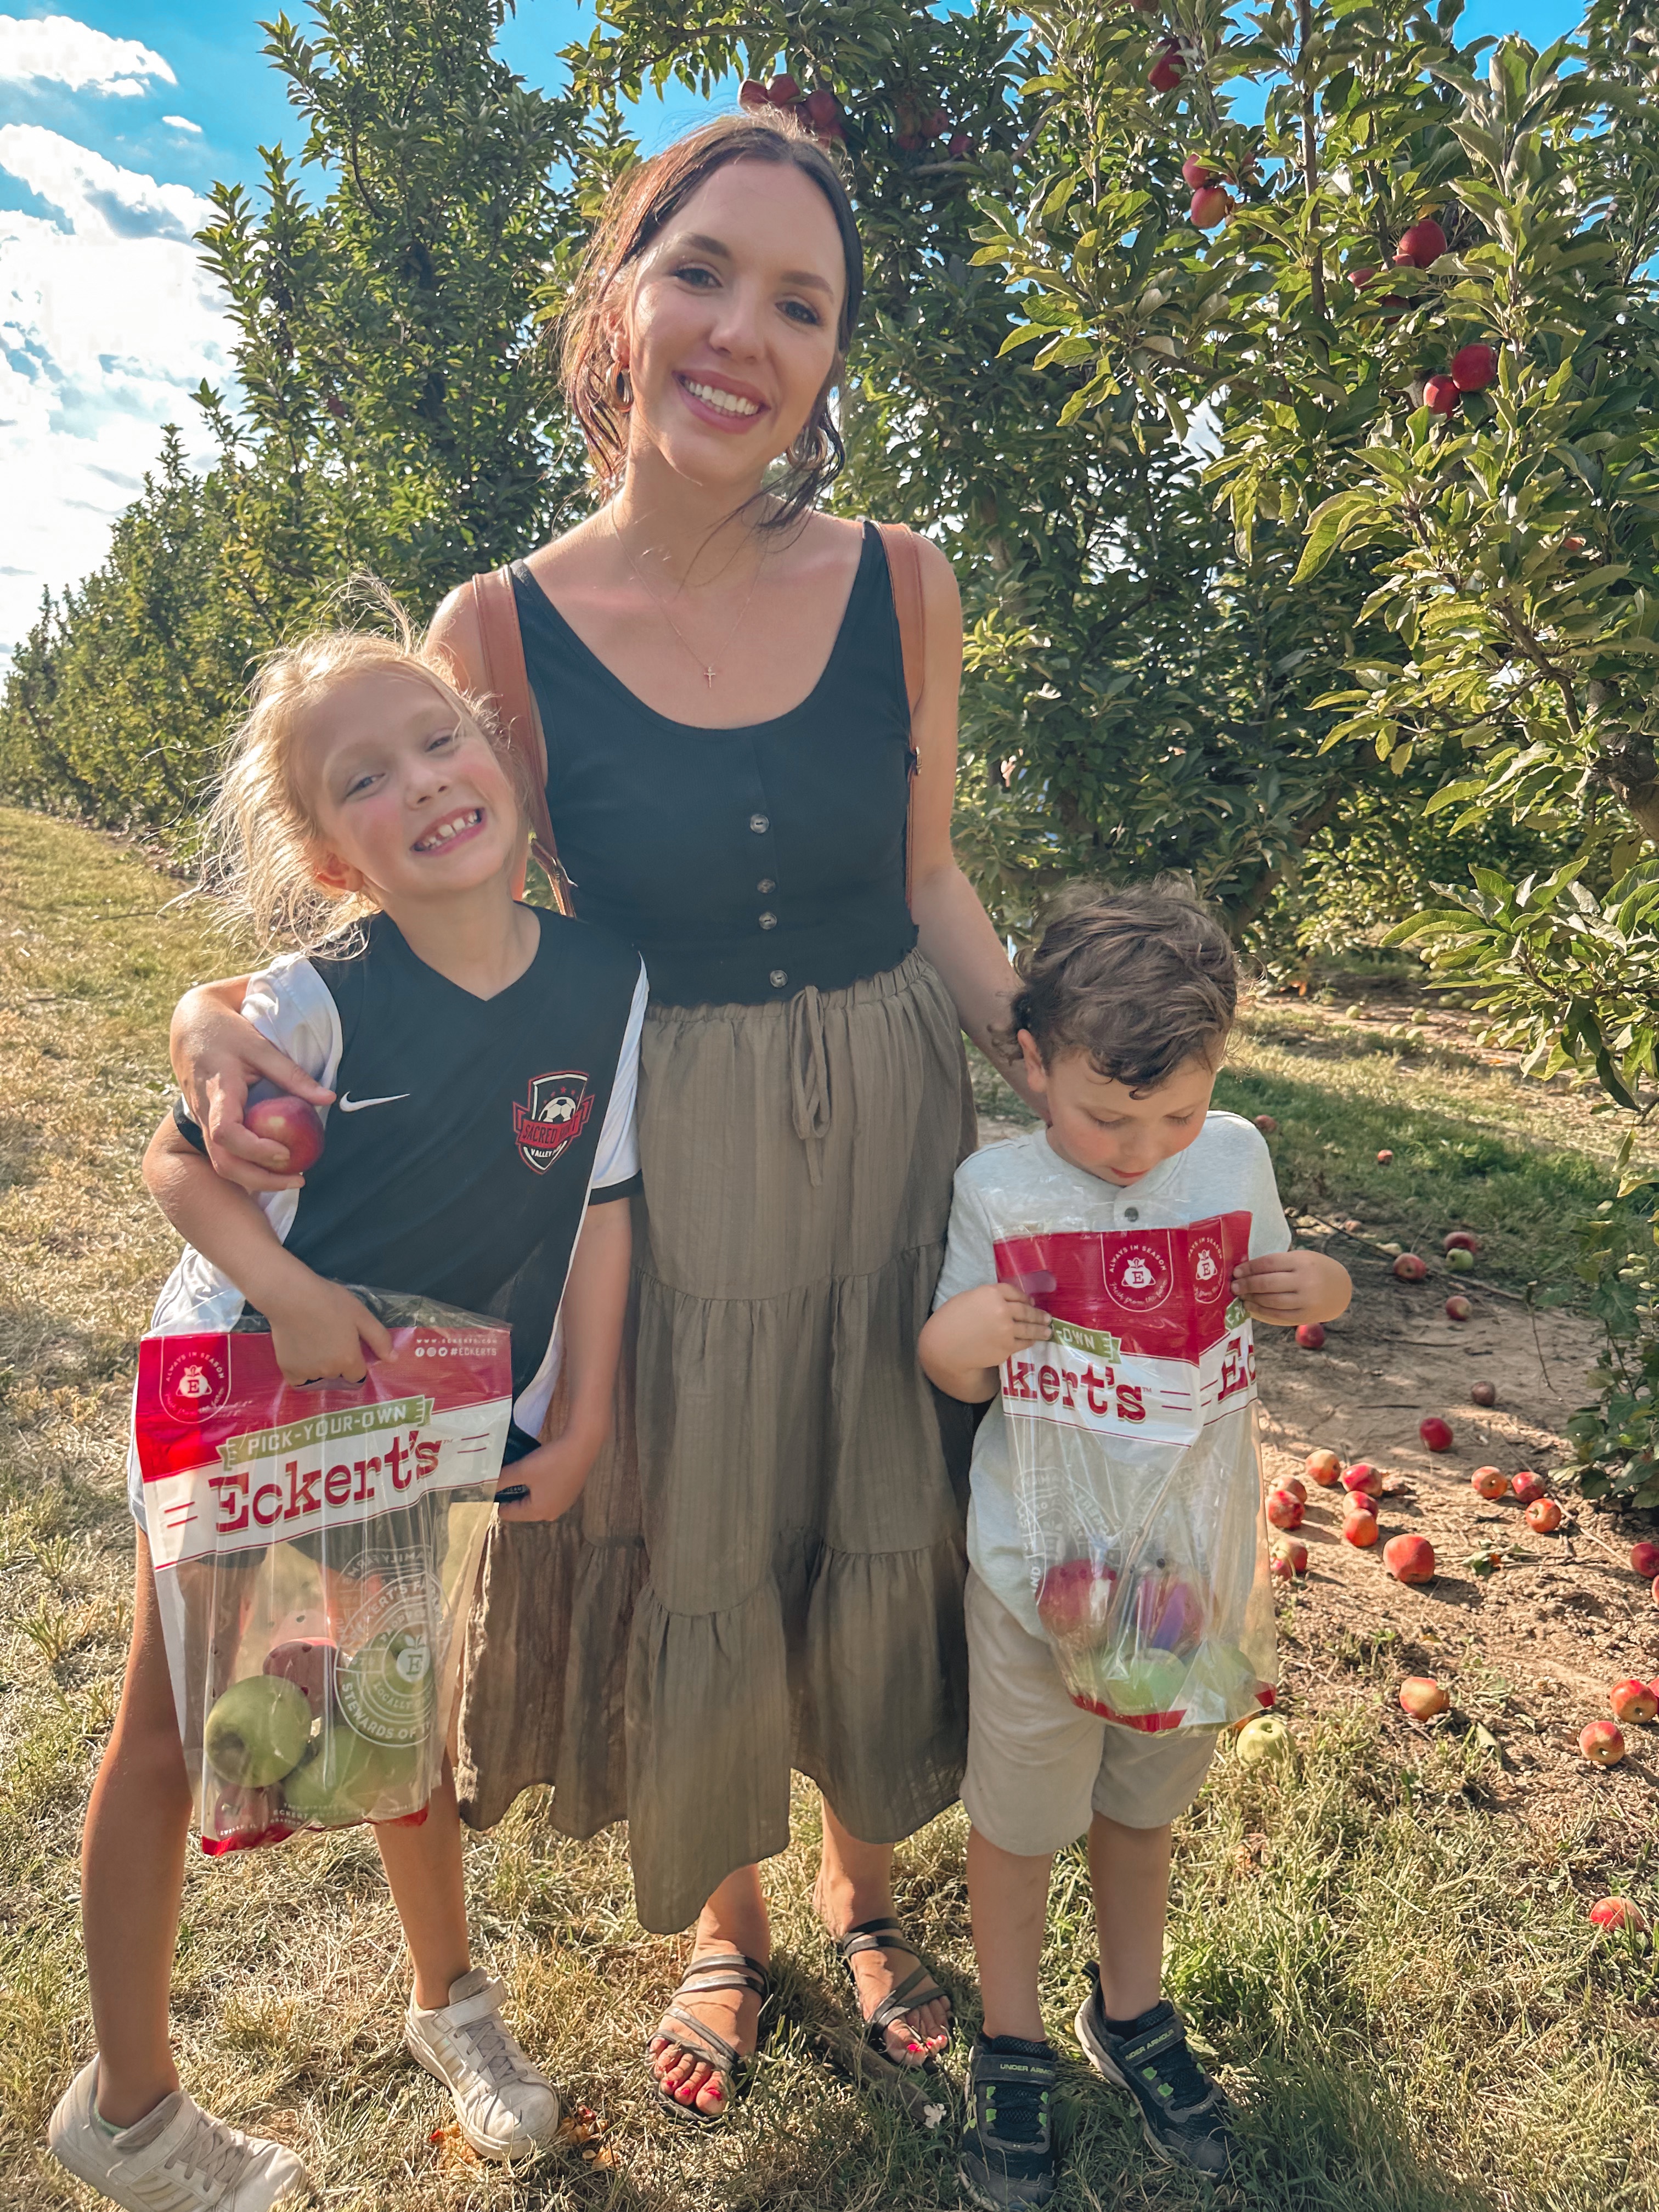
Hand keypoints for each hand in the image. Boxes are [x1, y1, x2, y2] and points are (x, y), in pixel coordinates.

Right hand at [173, 987, 332, 1194]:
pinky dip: (248, 1166)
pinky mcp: (207, 1125)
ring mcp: (203, 1122)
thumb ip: (292, 1074)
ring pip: (222, 1164)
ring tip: (292, 1178)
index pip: (226, 1133)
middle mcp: (206, 1113)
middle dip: (259, 1179)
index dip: (255, 1149)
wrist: (189, 1026)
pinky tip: (274, 1166)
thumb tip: (328, 1098)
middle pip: (223, 1162)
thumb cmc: (226, 1032)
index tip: (285, 1152)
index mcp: (218, 1091)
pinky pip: (223, 1155)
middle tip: (298, 1179)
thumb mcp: (260, 1047)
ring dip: (255, 1178)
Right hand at [264, 1280, 393, 1387]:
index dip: (355, 1362)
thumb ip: (379, 1339)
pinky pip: (299, 1380)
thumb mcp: (362, 1315)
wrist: (291, 1296)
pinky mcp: (288, 1369)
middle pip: (339, 1375)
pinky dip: (302, 1371)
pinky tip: (301, 1352)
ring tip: (314, 1343)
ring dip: (320, 1367)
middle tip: (330, 1338)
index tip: (348, 1346)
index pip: (358, 1375)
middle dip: (338, 1363)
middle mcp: (329, 1372)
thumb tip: (393, 1359)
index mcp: (349, 1360)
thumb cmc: (330, 1302)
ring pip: (319, 1377)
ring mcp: (307, 1373)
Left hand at [494, 1430, 600, 1522]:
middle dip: (514, 1492)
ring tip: (525, 1469)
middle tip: (511, 1473)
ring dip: (527, 1488)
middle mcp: (551, 1514)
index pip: (507, 1513)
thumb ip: (501, 1480)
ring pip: (535, 1500)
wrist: (582, 1446)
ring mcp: (563, 1504)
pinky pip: (548, 1494)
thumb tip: (485, 1485)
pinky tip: (542, 1469)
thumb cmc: (550, 1461)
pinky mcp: (570, 1493)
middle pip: (522, 1508)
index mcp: (538, 1512)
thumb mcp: (521, 1470)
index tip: (498, 1480)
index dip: (499, 1497)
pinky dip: (541, 1485)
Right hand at [925, 1282, 1050, 1373]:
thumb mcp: (968, 1298)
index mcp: (991, 1293)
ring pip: (1029, 1328)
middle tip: (1047, 1317)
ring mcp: (1007, 1329)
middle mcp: (1002, 1309)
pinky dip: (1029, 1341)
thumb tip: (1007, 1302)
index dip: (1025, 1298)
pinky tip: (1032, 1341)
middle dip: (1038, 1315)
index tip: (1031, 1302)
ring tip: (1048, 1330)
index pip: (1015, 1292)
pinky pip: (1022, 1342)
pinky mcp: (1007, 1347)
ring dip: (1040, 1329)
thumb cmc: (950, 1320)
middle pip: (1026, 1310)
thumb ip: (988, 1297)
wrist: (945, 1347)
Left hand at [1231, 1249, 1351, 1326]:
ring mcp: (1306, 1301)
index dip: (1249, 1268)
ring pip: (1271, 1301)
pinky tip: (1251, 1307)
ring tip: (1241, 1296)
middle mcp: (1305, 1281)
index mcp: (1302, 1262)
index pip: (1269, 1264)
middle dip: (1247, 1285)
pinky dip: (1261, 1312)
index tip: (1236, 1271)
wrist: (1341, 1289)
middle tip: (1234, 1286)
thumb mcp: (1301, 1259)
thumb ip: (1278, 1263)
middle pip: (1268, 1284)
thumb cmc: (1314, 1270)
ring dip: (1252, 1299)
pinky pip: (1278, 1316)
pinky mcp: (1306, 1316)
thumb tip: (1245, 1269)